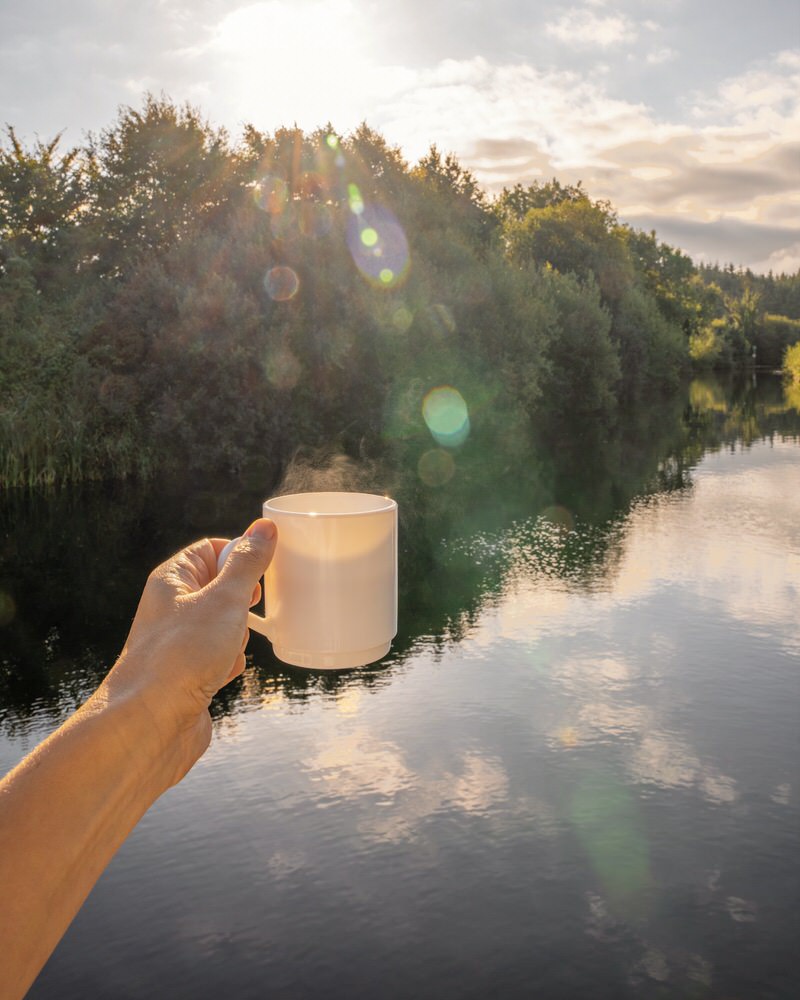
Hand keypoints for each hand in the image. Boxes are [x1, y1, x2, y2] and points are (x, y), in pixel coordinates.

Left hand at [99, 519, 276, 785]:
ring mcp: (179, 643)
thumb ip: (247, 563)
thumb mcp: (225, 600)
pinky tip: (221, 675)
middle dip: (242, 603)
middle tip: (244, 613)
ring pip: (225, 626)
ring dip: (237, 637)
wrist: (151, 723)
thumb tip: (264, 528)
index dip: (237, 556)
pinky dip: (229, 664)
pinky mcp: (188, 674)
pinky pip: (221, 657)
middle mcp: (171, 608)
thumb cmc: (182, 656)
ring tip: (225, 651)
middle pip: (221, 588)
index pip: (209, 549)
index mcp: (172, 580)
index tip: (260, 571)